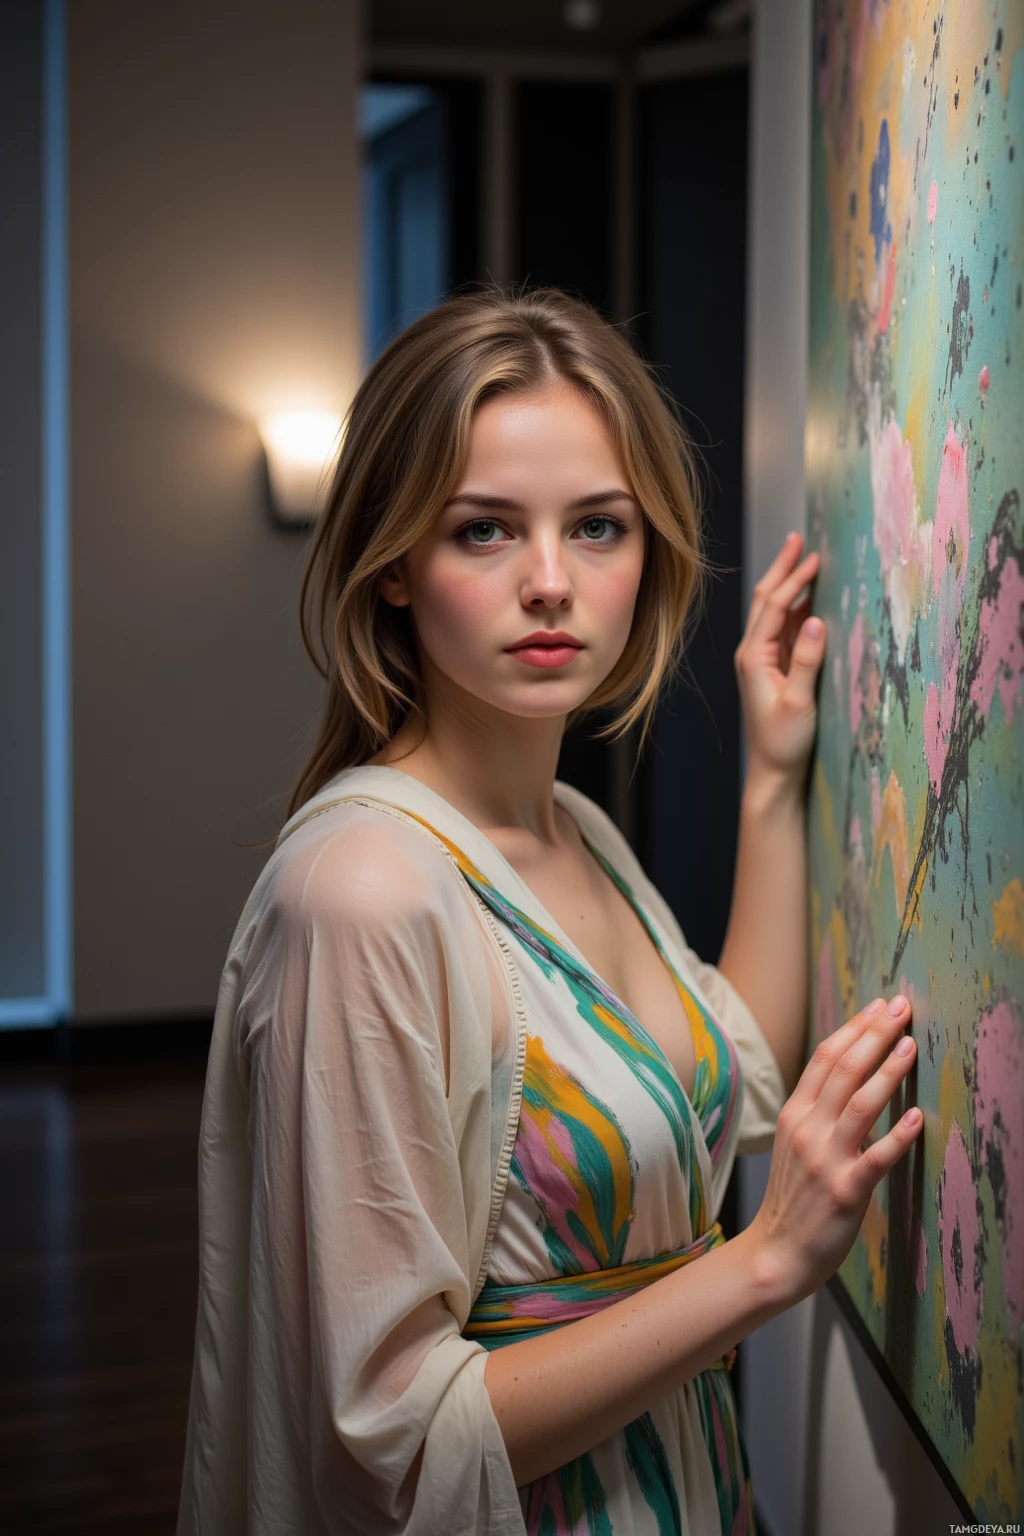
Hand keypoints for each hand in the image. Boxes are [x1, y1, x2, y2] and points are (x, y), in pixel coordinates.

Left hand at [734, 532, 823, 787]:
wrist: (773, 772)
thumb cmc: (784, 742)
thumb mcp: (800, 703)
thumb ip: (808, 662)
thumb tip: (817, 620)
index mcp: (754, 657)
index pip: (774, 606)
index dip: (794, 579)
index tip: (814, 556)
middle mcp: (754, 653)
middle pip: (767, 600)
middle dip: (783, 568)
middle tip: (799, 539)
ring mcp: (763, 659)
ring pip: (775, 612)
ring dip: (790, 584)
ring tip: (807, 559)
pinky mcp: (775, 668)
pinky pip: (786, 629)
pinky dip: (798, 608)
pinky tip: (812, 597)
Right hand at [748, 995, 922, 1304]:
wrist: (775, 1253)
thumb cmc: (793, 1199)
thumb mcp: (796, 1144)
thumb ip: (819, 1111)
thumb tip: (854, 1077)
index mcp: (795, 1114)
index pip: (825, 1058)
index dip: (855, 1028)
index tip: (880, 1005)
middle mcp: (808, 1130)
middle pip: (843, 1069)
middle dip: (874, 1034)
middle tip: (901, 1008)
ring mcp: (825, 1159)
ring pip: (859, 1104)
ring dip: (887, 1072)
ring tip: (910, 1046)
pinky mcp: (845, 1190)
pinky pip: (876, 1158)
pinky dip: (897, 1136)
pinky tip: (916, 1118)